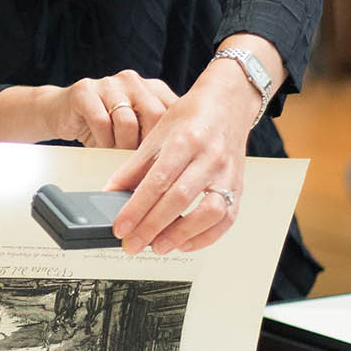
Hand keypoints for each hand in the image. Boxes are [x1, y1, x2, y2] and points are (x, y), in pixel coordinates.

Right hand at [30, 70, 177, 149]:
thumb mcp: (135, 128)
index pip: (172, 112)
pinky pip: (101, 121)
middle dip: (145, 144)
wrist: (60, 112)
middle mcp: (133, 81)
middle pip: (154, 115)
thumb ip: (154, 134)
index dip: (169, 139)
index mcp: (152, 88)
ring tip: (113, 151)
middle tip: (135, 160)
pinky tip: (98, 144)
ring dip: (120, 145)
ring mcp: (109, 83)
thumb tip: (176, 161)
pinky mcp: (85, 90)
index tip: (162, 159)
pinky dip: (102, 140)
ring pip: (127, 122)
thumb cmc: (103, 126)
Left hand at [104, 60, 260, 255]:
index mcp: (184, 140)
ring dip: (182, 234)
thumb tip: (111, 193)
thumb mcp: (157, 134)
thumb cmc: (191, 117)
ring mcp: (227, 174)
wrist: (227, 104)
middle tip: (133, 244)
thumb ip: (135, 167)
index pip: (157, 181)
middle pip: (180, 199)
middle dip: (153, 227)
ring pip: (210, 212)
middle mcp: (209, 158)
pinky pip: (227, 219)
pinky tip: (185, 243)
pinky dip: (206, 236)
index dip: (136, 208)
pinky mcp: (239, 187)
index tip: (120, 228)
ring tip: (158, 246)